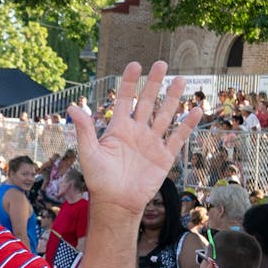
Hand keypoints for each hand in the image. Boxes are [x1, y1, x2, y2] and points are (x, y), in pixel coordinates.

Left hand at [69, 62, 198, 216]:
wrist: (116, 203)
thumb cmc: (99, 180)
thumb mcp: (89, 153)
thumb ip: (85, 130)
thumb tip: (72, 107)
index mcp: (118, 128)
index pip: (126, 99)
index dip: (130, 83)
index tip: (136, 65)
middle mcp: (137, 131)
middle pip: (148, 102)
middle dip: (154, 83)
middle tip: (161, 64)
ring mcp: (152, 142)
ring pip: (165, 115)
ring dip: (173, 98)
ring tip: (180, 80)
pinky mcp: (164, 156)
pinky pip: (178, 137)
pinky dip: (187, 125)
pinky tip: (195, 110)